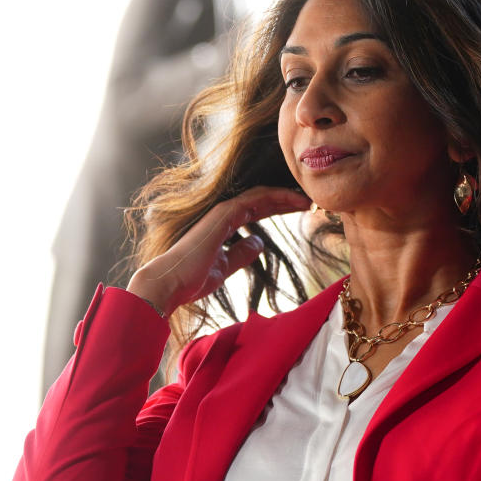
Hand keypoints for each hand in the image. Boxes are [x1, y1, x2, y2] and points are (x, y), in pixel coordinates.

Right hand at [127, 186, 310, 317]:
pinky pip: (254, 200)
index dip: (278, 208)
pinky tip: (293, 200)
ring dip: (284, 196)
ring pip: (260, 196)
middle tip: (309, 201)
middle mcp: (222, 214)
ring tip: (307, 200)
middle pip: (261, 201)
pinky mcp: (222, 215)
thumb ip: (241, 254)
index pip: (256, 211)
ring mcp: (222, 212)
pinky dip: (275, 198)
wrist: (170, 284)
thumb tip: (259, 243)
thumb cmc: (191, 280)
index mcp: (222, 225)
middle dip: (285, 200)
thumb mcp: (224, 268)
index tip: (300, 211)